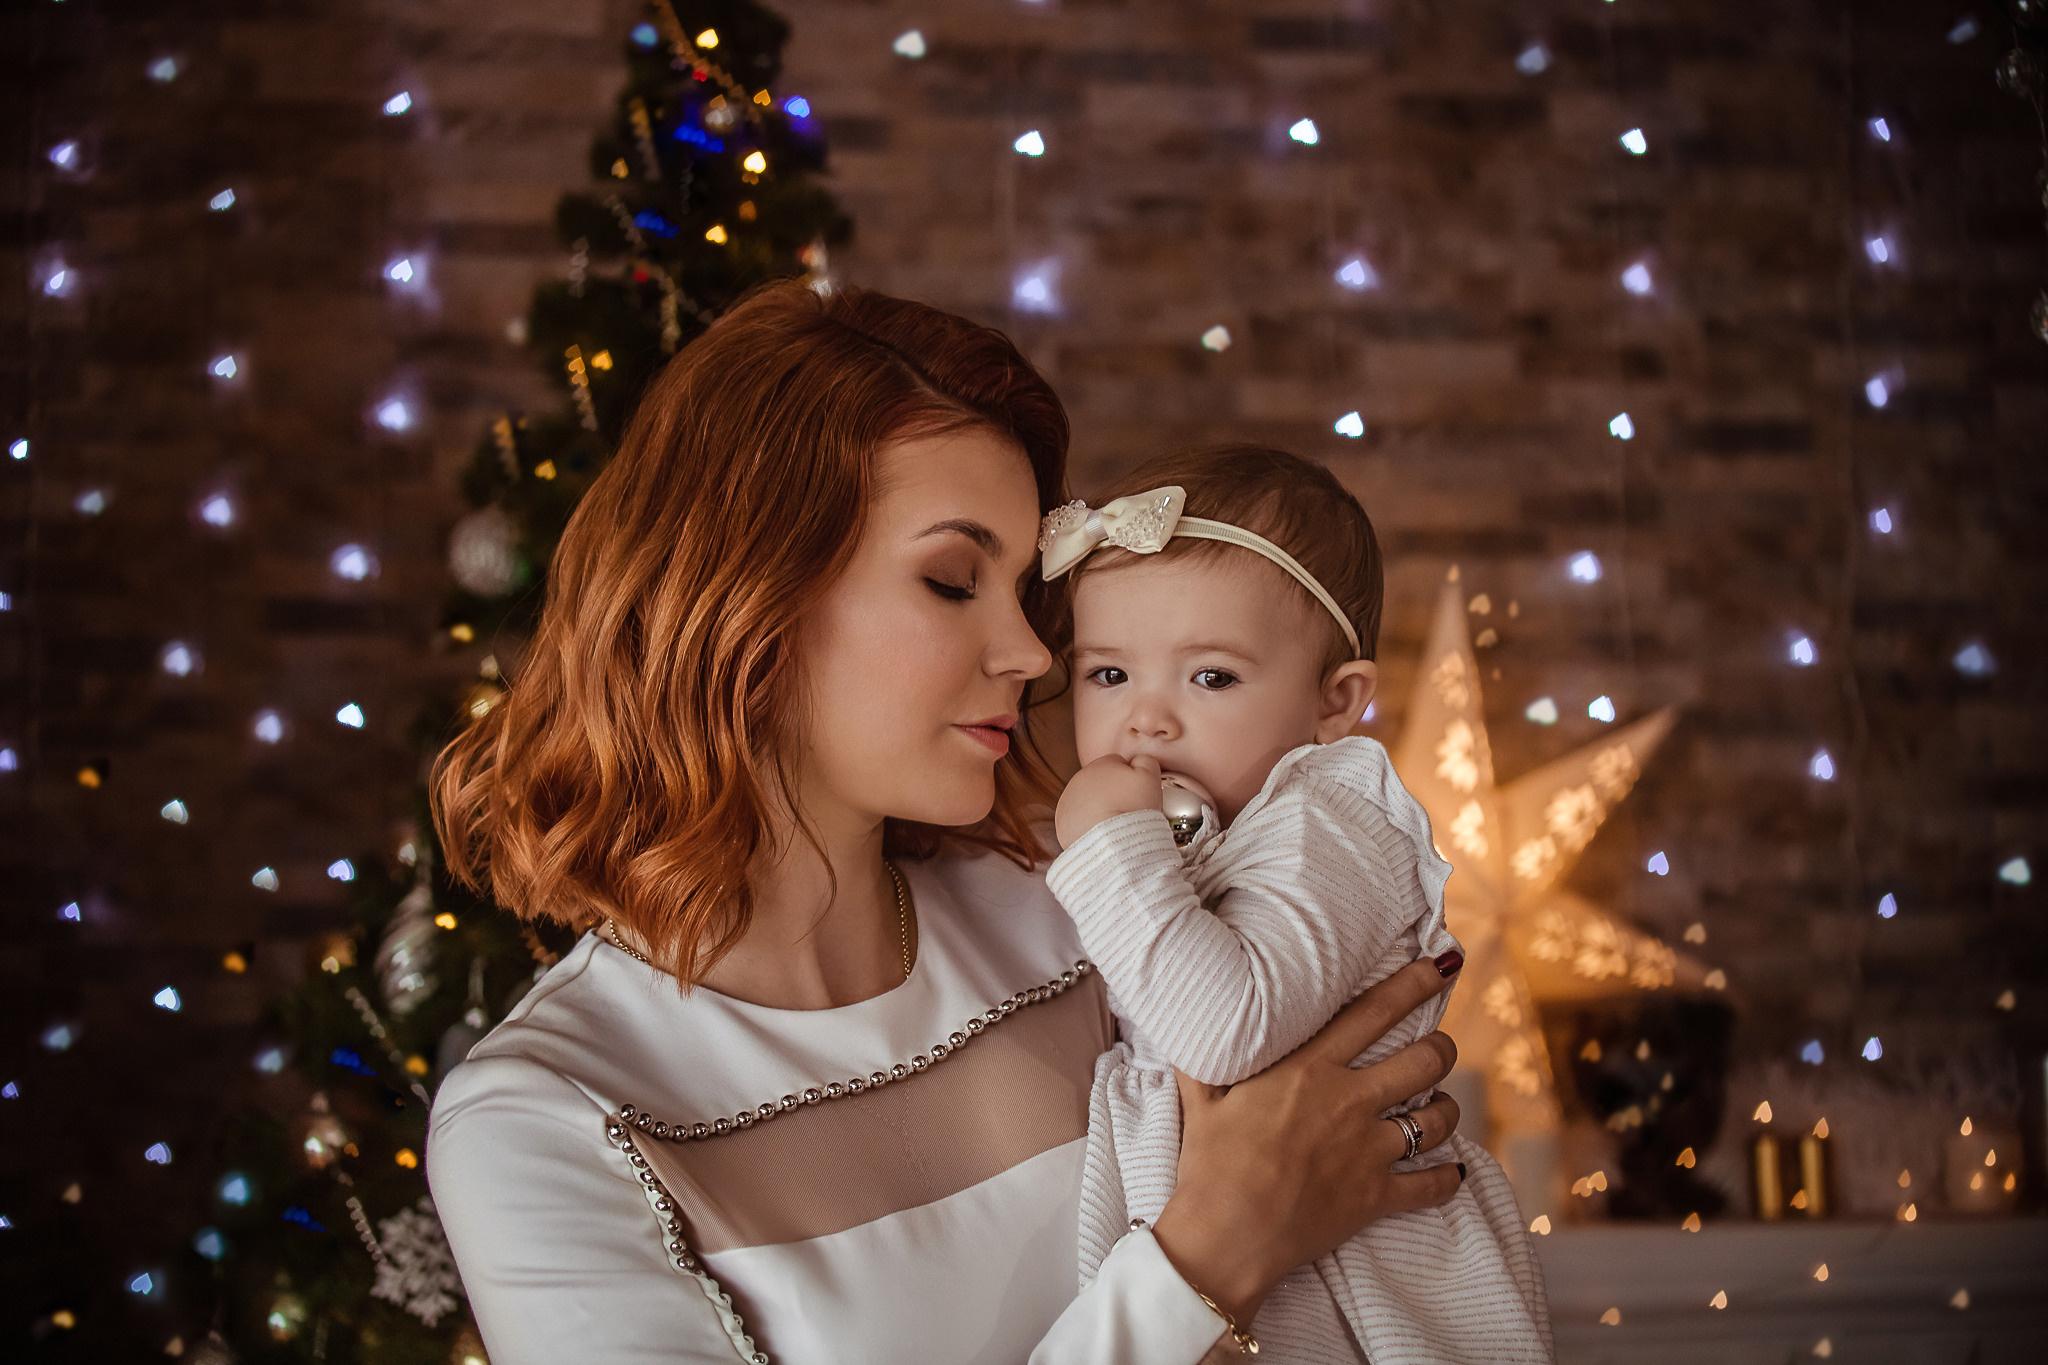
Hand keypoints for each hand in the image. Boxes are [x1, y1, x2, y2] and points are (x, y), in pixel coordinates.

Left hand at [1055, 753, 1166, 847]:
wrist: (1113, 844)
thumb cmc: (1133, 809)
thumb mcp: (1150, 777)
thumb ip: (1144, 761)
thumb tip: (1137, 761)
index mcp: (1100, 765)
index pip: (1117, 763)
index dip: (1130, 777)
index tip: (1136, 793)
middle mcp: (1079, 779)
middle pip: (1100, 781)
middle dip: (1113, 792)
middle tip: (1128, 809)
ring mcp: (1068, 801)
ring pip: (1088, 800)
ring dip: (1099, 808)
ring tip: (1115, 822)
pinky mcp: (1063, 823)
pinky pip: (1079, 820)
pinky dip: (1089, 825)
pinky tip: (1102, 832)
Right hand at [1148, 957, 1464, 1324]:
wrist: (1225, 1235)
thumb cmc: (1208, 1164)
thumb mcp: (1200, 1097)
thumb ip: (1205, 1056)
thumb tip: (1194, 1024)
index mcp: (1309, 1069)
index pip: (1374, 1012)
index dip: (1413, 983)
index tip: (1438, 967)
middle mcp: (1348, 1101)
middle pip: (1424, 1059)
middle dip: (1441, 1047)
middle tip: (1439, 1046)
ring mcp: (1367, 1150)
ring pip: (1437, 1119)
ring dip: (1447, 1108)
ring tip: (1441, 1104)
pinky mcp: (1375, 1197)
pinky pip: (1431, 1185)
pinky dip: (1448, 1179)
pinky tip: (1453, 1173)